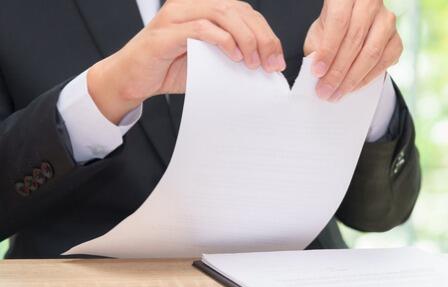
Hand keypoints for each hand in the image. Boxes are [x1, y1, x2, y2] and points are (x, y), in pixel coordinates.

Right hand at [87, 0, 284, 123]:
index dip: (266, 34)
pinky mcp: (165, 33)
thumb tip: (266, 64)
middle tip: (270, 64)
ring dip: (245, 39)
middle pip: (238, 10)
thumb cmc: (169, 69)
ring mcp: (176, 16)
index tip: (277, 60)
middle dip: (261, 38)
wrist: (132, 79)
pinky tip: (234, 56)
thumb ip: (233, 54)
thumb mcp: (210, 61)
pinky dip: (222, 40)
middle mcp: (189, 5)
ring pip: (223, 14)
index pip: (244, 12)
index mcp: (203, 8)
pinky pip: (201, 27)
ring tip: (253, 62)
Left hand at [304, 0, 401, 100]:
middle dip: (338, 71)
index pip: (339, 22)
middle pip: (355, 40)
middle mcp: (371, 4)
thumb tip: (318, 72)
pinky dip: (368, 78)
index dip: (328, 50)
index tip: (317, 72)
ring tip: (337, 92)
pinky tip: (353, 86)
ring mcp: (387, 21)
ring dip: (352, 78)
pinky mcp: (397, 39)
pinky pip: (385, 62)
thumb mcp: (320, 30)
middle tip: (325, 90)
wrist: (354, 22)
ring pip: (372, 53)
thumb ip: (317, 47)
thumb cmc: (334, 25)